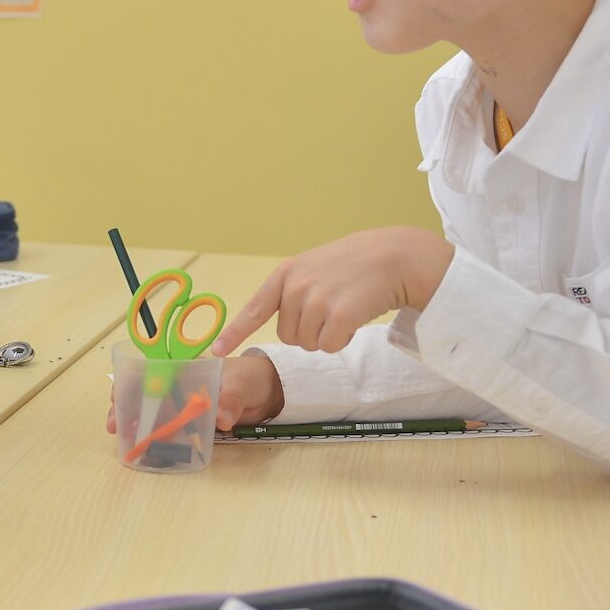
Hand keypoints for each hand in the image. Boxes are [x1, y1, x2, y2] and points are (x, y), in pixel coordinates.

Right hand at [105, 354, 284, 434]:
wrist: (270, 392)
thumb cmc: (251, 378)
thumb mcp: (242, 385)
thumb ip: (231, 399)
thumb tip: (222, 418)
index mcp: (187, 369)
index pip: (150, 372)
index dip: (130, 383)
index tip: (117, 398)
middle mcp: (181, 386)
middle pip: (146, 394)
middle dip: (127, 408)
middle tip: (114, 426)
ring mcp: (186, 405)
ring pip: (155, 413)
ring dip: (138, 425)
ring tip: (124, 441)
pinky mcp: (194, 423)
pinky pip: (172, 429)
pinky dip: (158, 438)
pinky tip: (147, 449)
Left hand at [209, 227, 453, 356]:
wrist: (393, 256)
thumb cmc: (353, 265)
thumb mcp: (314, 268)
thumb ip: (292, 292)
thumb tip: (284, 330)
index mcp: (286, 273)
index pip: (253, 309)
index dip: (234, 333)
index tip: (217, 353)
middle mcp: (296, 286)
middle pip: (288, 336)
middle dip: (308, 331)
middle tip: (331, 308)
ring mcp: (317, 300)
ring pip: (309, 344)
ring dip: (327, 336)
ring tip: (344, 309)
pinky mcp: (340, 315)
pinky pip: (330, 346)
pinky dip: (342, 340)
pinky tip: (355, 318)